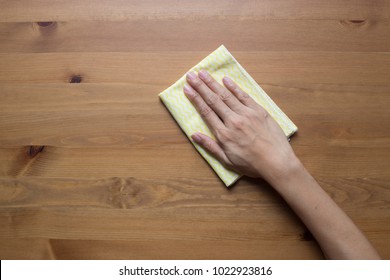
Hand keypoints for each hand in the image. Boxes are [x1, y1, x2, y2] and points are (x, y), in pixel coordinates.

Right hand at [183, 70, 300, 182]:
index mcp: (224, 134)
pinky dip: (234, 87)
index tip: (187, 89)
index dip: (195, 99)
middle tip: (191, 75)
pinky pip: (244, 96)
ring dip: (213, 83)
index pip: (206, 112)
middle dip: (200, 86)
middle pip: (213, 100)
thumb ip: (210, 147)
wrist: (277, 162)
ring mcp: (247, 114)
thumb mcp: (227, 161)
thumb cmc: (252, 165)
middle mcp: (233, 121)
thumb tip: (194, 135)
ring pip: (226, 95)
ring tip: (203, 73)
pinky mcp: (259, 111)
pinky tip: (226, 79)